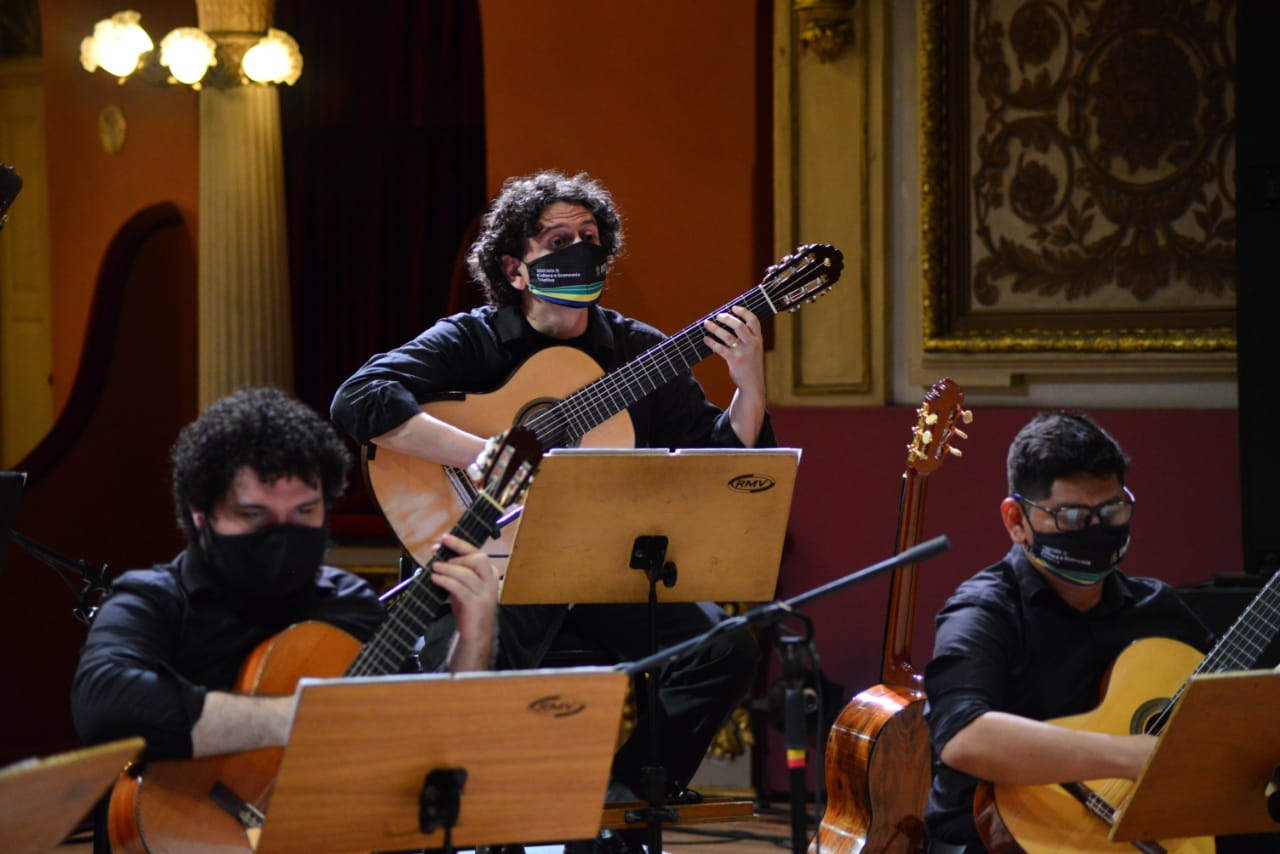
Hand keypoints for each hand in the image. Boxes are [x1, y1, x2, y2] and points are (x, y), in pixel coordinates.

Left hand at [430, 534, 499, 669]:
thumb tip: (439, 557)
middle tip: (438, 555)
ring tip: (434, 568)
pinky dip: (446, 581)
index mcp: (490, 574)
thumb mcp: (465, 587)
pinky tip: (436, 579)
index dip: (461, 545)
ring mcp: (485, 594)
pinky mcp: (476, 605)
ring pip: (467, 574)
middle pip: (478, 559)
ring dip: (448, 568)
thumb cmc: (470, 608)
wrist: (477, 634)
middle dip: (457, 554)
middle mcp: (491, 582)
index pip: (478, 553)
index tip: (445, 539)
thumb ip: (457, 573)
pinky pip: (459, 589)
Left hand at [702, 305, 764, 394]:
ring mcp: (743, 353)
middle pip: (739, 326)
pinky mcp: (734, 361)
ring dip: (715, 328)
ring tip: (706, 324)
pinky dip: (711, 342)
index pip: (753, 321)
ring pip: (727, 336)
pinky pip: (720, 348)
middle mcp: (752, 344)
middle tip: (718, 315)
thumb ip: (748, 337)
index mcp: (759, 339)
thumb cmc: (751, 364)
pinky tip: (706, 339)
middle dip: (727, 318)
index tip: (733, 307)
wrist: (752, 385)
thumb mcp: (755, 349)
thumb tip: (730, 321)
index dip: (743, 312)